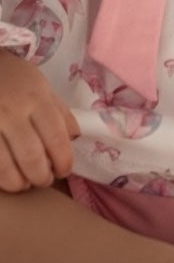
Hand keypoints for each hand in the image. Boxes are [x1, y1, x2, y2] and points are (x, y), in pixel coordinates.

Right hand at [0, 49, 79, 191]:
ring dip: (18, 183)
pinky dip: (0, 177)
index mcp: (36, 98)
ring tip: (25, 183)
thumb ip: (59, 112)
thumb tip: (75, 138)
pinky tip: (6, 177)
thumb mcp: (41, 86)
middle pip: (31, 156)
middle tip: (45, 180)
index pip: (56, 136)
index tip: (65, 171)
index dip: (63, 160)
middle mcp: (13, 112)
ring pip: (5, 167)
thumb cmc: (14, 79)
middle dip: (41, 176)